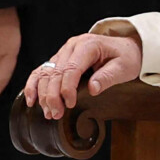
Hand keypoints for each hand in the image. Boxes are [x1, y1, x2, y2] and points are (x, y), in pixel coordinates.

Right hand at [22, 28, 143, 118]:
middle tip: (56, 114)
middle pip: (55, 72)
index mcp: (88, 45)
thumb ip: (108, 77)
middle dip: (53, 95)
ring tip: (48, 112)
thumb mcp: (124, 67)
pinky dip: (34, 85)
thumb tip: (92, 89)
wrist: (127, 47)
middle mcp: (72, 46)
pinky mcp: (60, 59)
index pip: (71, 68)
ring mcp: (64, 52)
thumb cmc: (126, 57)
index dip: (67, 88)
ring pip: (45, 72)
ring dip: (43, 94)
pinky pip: (42, 71)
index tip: (70, 104)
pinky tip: (32, 100)